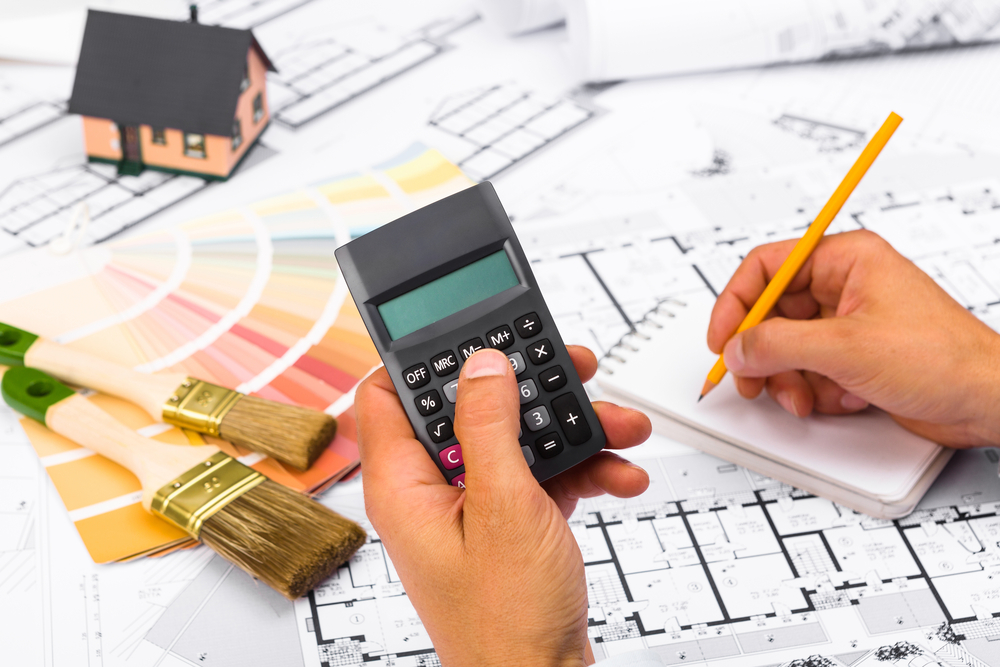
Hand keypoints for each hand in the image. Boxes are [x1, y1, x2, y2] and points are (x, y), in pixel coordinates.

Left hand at [355, 346, 650, 666]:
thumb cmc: (506, 622)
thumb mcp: (503, 507)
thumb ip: (490, 428)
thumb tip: (482, 365)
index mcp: (405, 486)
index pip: (387, 397)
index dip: (422, 358)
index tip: (468, 332)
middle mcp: (434, 493)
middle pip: (470, 411)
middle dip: (526, 389)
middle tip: (568, 366)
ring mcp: (476, 508)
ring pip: (517, 441)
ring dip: (571, 429)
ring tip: (619, 424)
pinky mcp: (512, 524)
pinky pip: (544, 477)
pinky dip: (585, 471)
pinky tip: (622, 474)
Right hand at [707, 229, 999, 446]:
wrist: (986, 401)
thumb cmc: (944, 358)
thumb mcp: (845, 348)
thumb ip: (777, 345)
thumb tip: (737, 348)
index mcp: (846, 259)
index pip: (766, 267)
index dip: (736, 302)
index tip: (722, 337)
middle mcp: (844, 286)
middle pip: (771, 313)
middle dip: (762, 352)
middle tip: (752, 379)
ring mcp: (848, 324)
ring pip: (786, 347)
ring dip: (787, 378)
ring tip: (803, 398)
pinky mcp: (853, 357)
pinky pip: (807, 370)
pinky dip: (812, 390)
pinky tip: (838, 398)